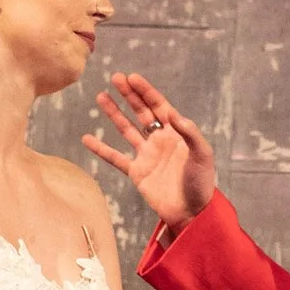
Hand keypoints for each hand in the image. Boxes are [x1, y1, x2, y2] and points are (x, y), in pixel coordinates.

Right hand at [85, 73, 216, 230]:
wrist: (191, 212)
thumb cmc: (201, 183)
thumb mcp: (202, 155)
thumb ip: (190, 133)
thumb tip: (173, 114)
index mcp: (176, 133)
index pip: (159, 106)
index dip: (146, 91)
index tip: (132, 77)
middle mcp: (159, 140)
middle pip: (141, 112)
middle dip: (129, 95)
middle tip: (115, 78)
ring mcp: (146, 155)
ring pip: (126, 129)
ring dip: (114, 113)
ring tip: (101, 96)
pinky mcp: (137, 172)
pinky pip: (115, 158)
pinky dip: (101, 149)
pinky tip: (87, 138)